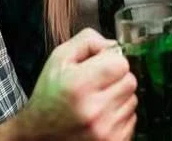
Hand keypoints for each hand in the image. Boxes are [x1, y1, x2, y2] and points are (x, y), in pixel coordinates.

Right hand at [18, 29, 137, 140]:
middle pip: (130, 81)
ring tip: (97, 101)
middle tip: (98, 84)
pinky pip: (132, 119)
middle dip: (117, 78)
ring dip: (119, 97)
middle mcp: (93, 110)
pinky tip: (101, 116)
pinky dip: (119, 115)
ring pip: (132, 100)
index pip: (121, 64)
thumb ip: (87, 41)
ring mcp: (104, 130)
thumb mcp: (59, 59)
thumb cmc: (50, 95)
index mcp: (78, 86)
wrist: (39, 133)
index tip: (100, 66)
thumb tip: (113, 45)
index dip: (111, 61)